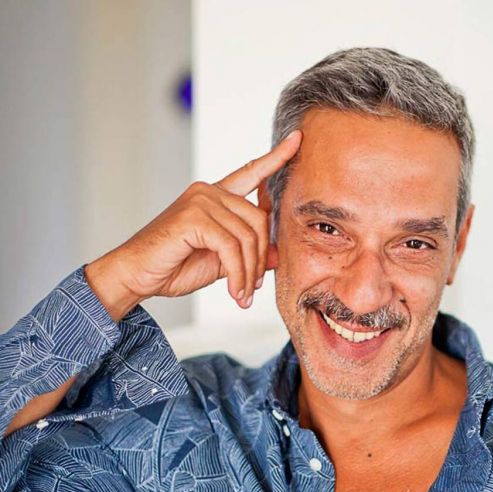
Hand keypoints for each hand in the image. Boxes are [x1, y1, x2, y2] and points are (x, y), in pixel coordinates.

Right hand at [85, 130, 301, 320]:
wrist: (136, 276)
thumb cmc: (174, 266)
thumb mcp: (222, 261)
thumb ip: (248, 253)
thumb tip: (278, 255)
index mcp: (216, 196)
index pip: (252, 173)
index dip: (276, 157)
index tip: (297, 138)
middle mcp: (209, 191)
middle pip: (259, 220)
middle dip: (260, 259)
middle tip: (252, 288)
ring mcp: (201, 200)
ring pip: (248, 236)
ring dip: (249, 272)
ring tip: (242, 294)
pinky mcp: (193, 216)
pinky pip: (231, 247)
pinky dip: (237, 274)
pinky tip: (234, 292)